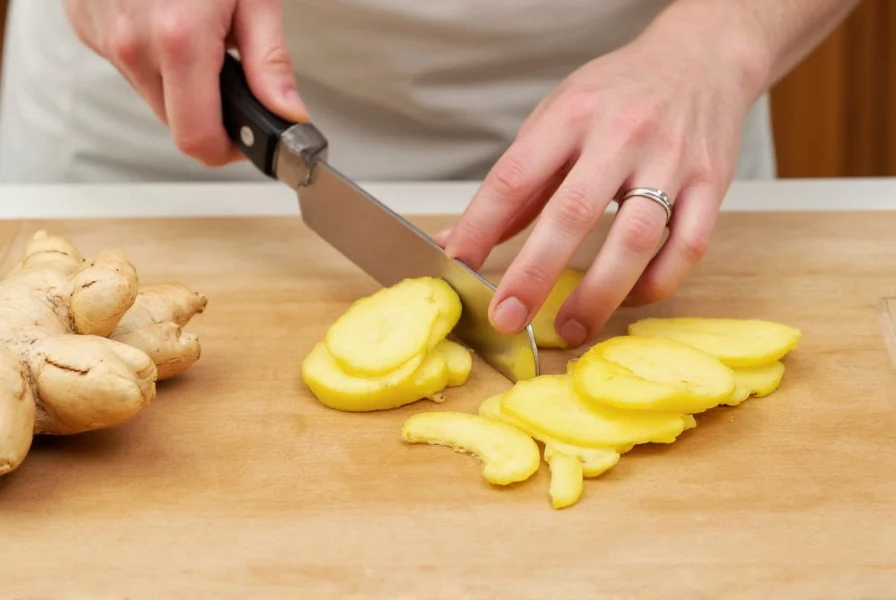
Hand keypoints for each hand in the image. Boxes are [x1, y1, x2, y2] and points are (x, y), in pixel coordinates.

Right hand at [63, 0, 307, 165]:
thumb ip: (270, 63)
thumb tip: (287, 114)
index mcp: (179, 41)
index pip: (197, 139)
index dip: (228, 148)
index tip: (246, 137)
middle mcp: (133, 45)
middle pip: (175, 123)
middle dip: (209, 111)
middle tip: (230, 72)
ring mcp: (104, 36)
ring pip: (152, 95)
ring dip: (180, 82)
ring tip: (197, 31)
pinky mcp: (87, 26)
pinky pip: (128, 64)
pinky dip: (152, 55)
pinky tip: (164, 18)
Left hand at [439, 23, 762, 346]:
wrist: (700, 58)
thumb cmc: (616, 96)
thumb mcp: (556, 120)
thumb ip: (516, 187)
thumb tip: (458, 241)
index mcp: (571, 115)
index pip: (516, 176)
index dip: (482, 224)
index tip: (459, 266)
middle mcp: (621, 134)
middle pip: (573, 213)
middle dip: (535, 272)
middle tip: (508, 318)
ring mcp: (671, 159)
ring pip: (635, 237)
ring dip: (599, 293)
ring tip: (570, 329)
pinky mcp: (712, 183)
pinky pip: (688, 245)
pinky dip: (657, 282)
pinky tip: (629, 298)